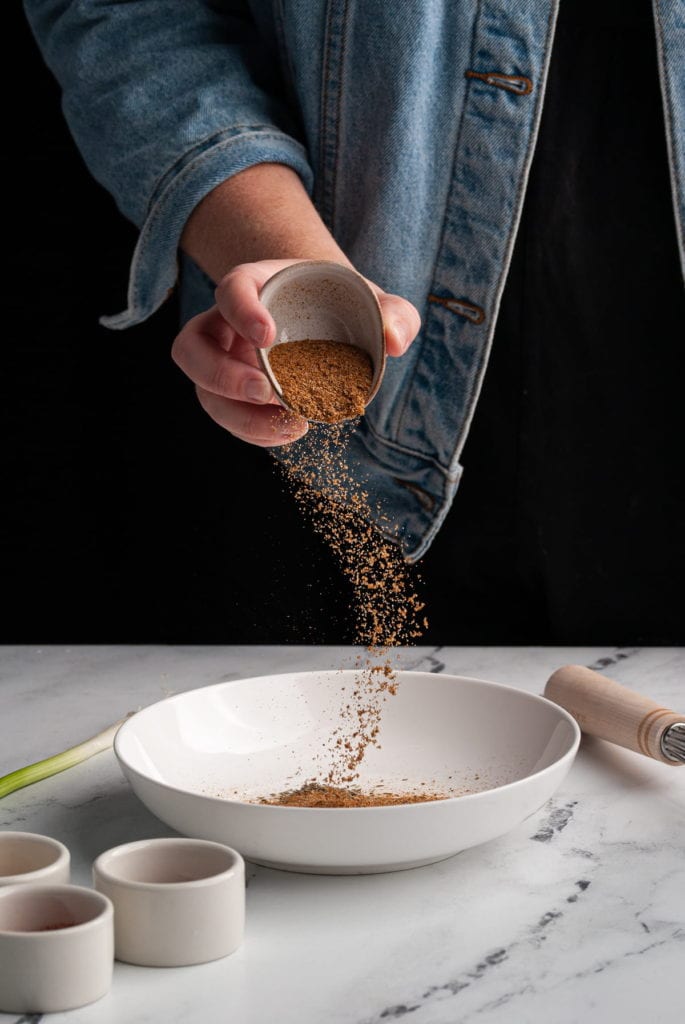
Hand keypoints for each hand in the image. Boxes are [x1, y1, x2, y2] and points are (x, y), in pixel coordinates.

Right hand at [171, 259, 420, 447]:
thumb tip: (395, 341)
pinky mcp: (233, 393)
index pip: (231, 288)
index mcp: (256, 285)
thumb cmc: (349, 307)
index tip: (267, 334)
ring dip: (236, 415)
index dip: (240, 310)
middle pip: (191, 347)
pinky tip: (289, 431)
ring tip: (286, 424)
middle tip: (267, 392)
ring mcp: (225, 360)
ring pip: (202, 389)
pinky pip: (226, 416)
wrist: (333, 322)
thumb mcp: (377, 303)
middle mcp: (227, 323)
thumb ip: (395, 314)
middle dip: (222, 375)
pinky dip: (253, 431)